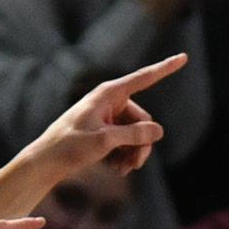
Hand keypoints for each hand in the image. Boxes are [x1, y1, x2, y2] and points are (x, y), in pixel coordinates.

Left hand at [35, 54, 187, 178]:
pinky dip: (123, 156)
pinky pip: (123, 142)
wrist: (44, 163)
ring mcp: (105, 118)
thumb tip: (159, 131)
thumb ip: (133, 135)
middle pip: (142, 119)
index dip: (165, 69)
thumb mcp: (104, 141)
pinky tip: (117, 170)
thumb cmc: (68, 147)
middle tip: (136, 165)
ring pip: (134, 134)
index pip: (143, 78)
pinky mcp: (101, 133)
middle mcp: (108, 103)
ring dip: (133, 153)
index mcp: (108, 94)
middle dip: (142, 143)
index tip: (184, 56)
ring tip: (123, 171)